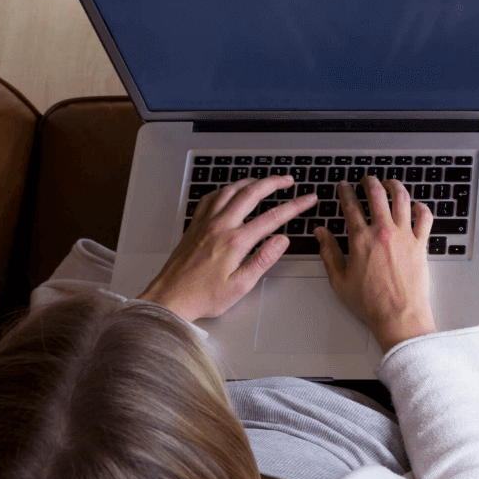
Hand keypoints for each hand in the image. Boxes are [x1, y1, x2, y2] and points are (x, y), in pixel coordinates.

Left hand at [138, 175, 315, 320]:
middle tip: (288, 180)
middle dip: (273, 183)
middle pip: (251, 194)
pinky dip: (225, 189)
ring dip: (250, 181)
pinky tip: (230, 191)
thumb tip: (282, 240)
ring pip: (230, 190)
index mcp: (235, 242)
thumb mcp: (240, 285)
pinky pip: (210, 198)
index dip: (294, 206)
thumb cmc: (203, 296)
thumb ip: (263, 260)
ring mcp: (205, 223)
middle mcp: (220, 226)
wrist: (169, 297)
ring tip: (263, 181)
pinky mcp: (194, 225)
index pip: (272, 217)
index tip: (308, 199)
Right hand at [318, 176, 437, 350]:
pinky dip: (421, 207)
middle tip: (366, 179)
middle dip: (369, 182)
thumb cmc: (370, 303)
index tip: (343, 186)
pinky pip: (425, 218)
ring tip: (389, 183)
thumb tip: (320, 233)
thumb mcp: (339, 280)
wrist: (399, 316)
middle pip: (376, 194)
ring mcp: (405, 236)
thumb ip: (328, 252)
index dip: (345, 192)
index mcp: (360, 239)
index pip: (350, 206)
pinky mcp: (421, 245)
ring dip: (394, 186)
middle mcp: (383, 232)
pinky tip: (416, 205)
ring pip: (401, 199)